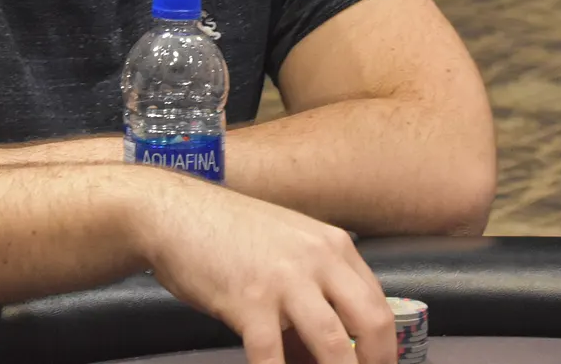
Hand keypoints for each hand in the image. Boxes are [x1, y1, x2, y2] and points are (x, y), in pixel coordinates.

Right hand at [131, 174, 394, 363]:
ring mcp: (283, 279)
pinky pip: (271, 357)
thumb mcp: (286, 247)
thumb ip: (314, 288)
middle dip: (375, 363)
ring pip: (332, 344)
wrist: (174, 212)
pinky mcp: (248, 301)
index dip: (385, 348)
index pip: (379, 304)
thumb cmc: (226, 233)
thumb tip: (326, 352)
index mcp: (332, 246)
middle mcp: (316, 258)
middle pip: (372, 323)